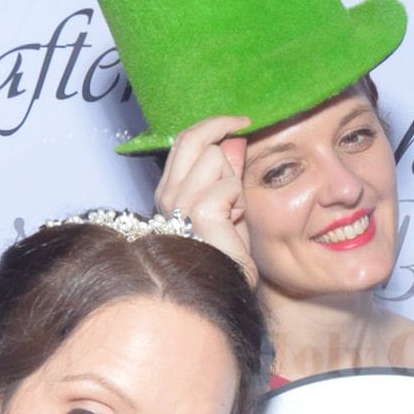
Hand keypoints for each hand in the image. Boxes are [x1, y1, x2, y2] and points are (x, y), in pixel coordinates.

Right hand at [154, 115, 256, 285]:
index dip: (214, 126)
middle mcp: (168, 195)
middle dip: (222, 130)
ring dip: (234, 180)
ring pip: (215, 157)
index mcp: (170, 192)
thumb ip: (228, 173)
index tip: (241, 123)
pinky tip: (234, 223)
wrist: (226, 290)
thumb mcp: (230, 206)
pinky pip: (229, 184)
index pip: (185, 140)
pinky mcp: (197, 212)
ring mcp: (178, 203)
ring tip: (234, 211)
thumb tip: (234, 139)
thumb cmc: (228, 255)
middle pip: (193, 137)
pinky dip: (239, 201)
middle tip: (245, 132)